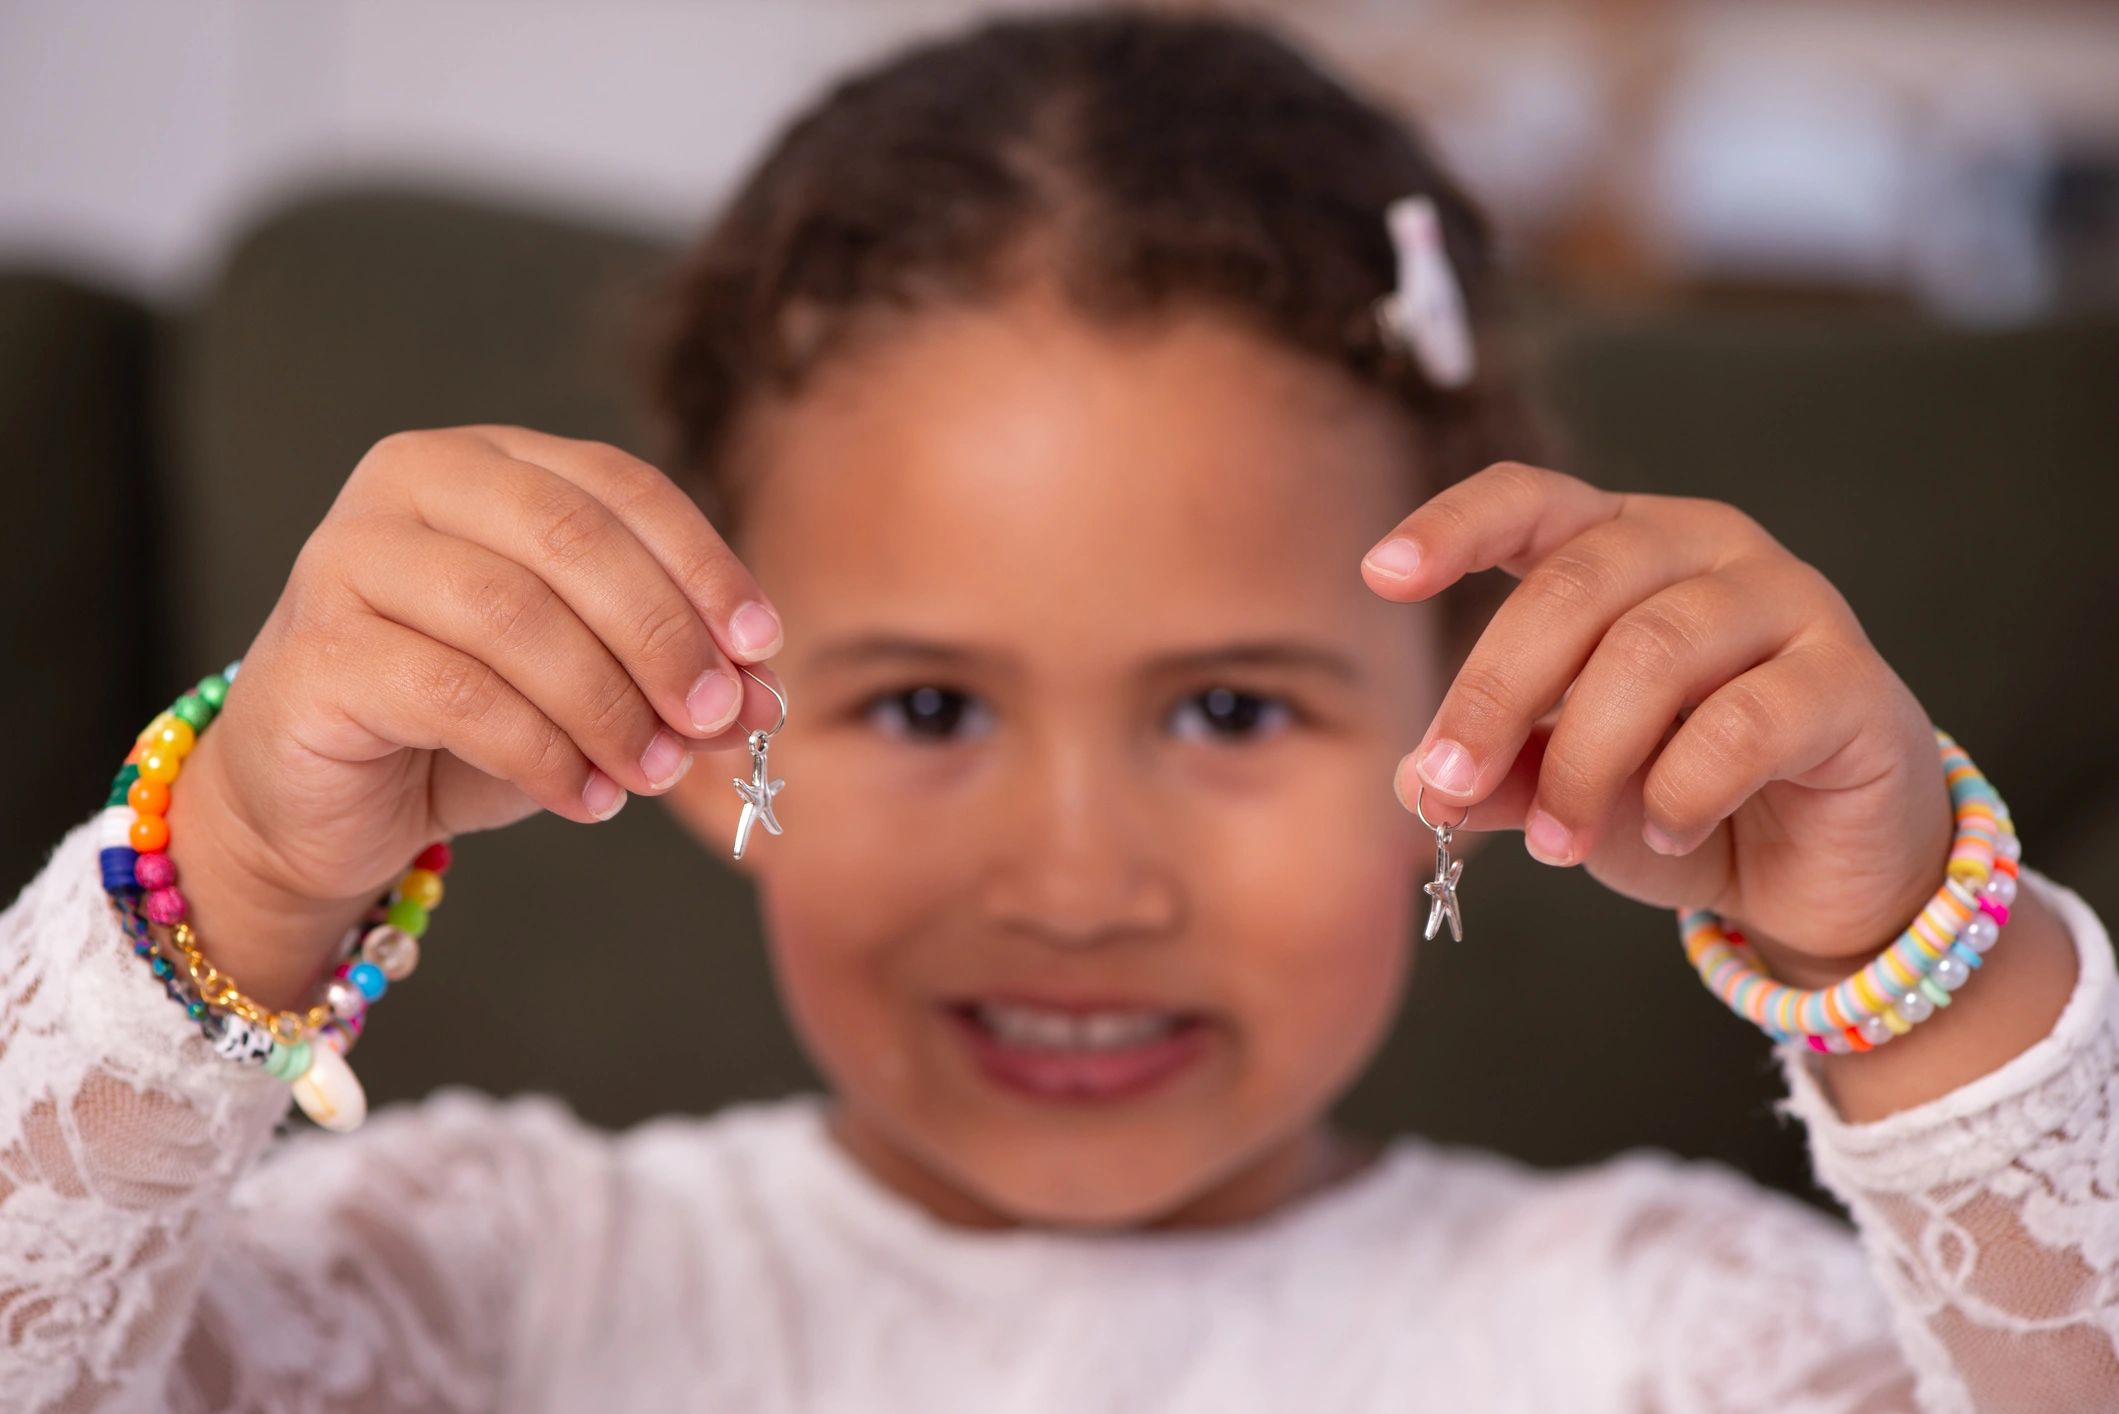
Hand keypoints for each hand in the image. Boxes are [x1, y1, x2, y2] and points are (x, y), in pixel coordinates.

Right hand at [167, 426, 784, 1001]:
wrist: (322, 798)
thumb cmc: (463, 721)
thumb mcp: (588, 684)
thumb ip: (669, 674)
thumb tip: (762, 695)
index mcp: (488, 460)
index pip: (619, 486)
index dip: (702, 565)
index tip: (761, 647)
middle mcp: (411, 484)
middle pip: (571, 539)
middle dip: (662, 636)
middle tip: (718, 718)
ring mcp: (348, 559)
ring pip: (514, 615)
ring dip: (608, 704)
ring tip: (654, 772)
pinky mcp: (318, 651)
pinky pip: (457, 693)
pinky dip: (543, 752)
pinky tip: (587, 798)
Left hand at [1361, 462, 1951, 983]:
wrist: (1822, 867)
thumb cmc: (1681, 796)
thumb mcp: (1564, 789)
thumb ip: (1496, 774)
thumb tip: (1416, 779)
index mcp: (1621, 545)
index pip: (1530, 499)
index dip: (1454, 527)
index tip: (1380, 576)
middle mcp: (1706, 547)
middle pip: (1575, 585)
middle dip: (1494, 691)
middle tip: (1448, 782)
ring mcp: (1790, 602)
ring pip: (1654, 650)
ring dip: (1583, 759)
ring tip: (1556, 842)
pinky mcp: (1852, 682)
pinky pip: (1745, 722)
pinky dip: (1684, 789)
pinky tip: (1668, 831)